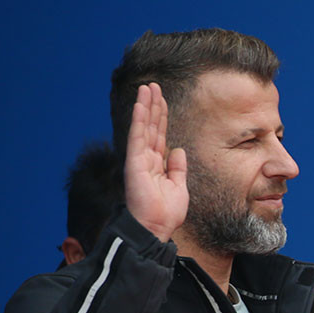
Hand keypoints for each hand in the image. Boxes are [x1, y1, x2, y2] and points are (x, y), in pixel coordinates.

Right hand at [124, 83, 187, 241]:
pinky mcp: (134, 163)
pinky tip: (140, 105)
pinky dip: (139, 120)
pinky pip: (137, 137)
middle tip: (153, 85)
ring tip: (147, 87)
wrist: (156, 227)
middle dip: (152, 106)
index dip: (161, 117)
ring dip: (145, 106)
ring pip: (143, 127)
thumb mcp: (179, 186)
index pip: (159, 135)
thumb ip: (177, 168)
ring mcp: (139, 159)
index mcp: (157, 164)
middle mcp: (146, 158)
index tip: (162, 99)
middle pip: (150, 126)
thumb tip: (178, 150)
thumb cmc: (166, 212)